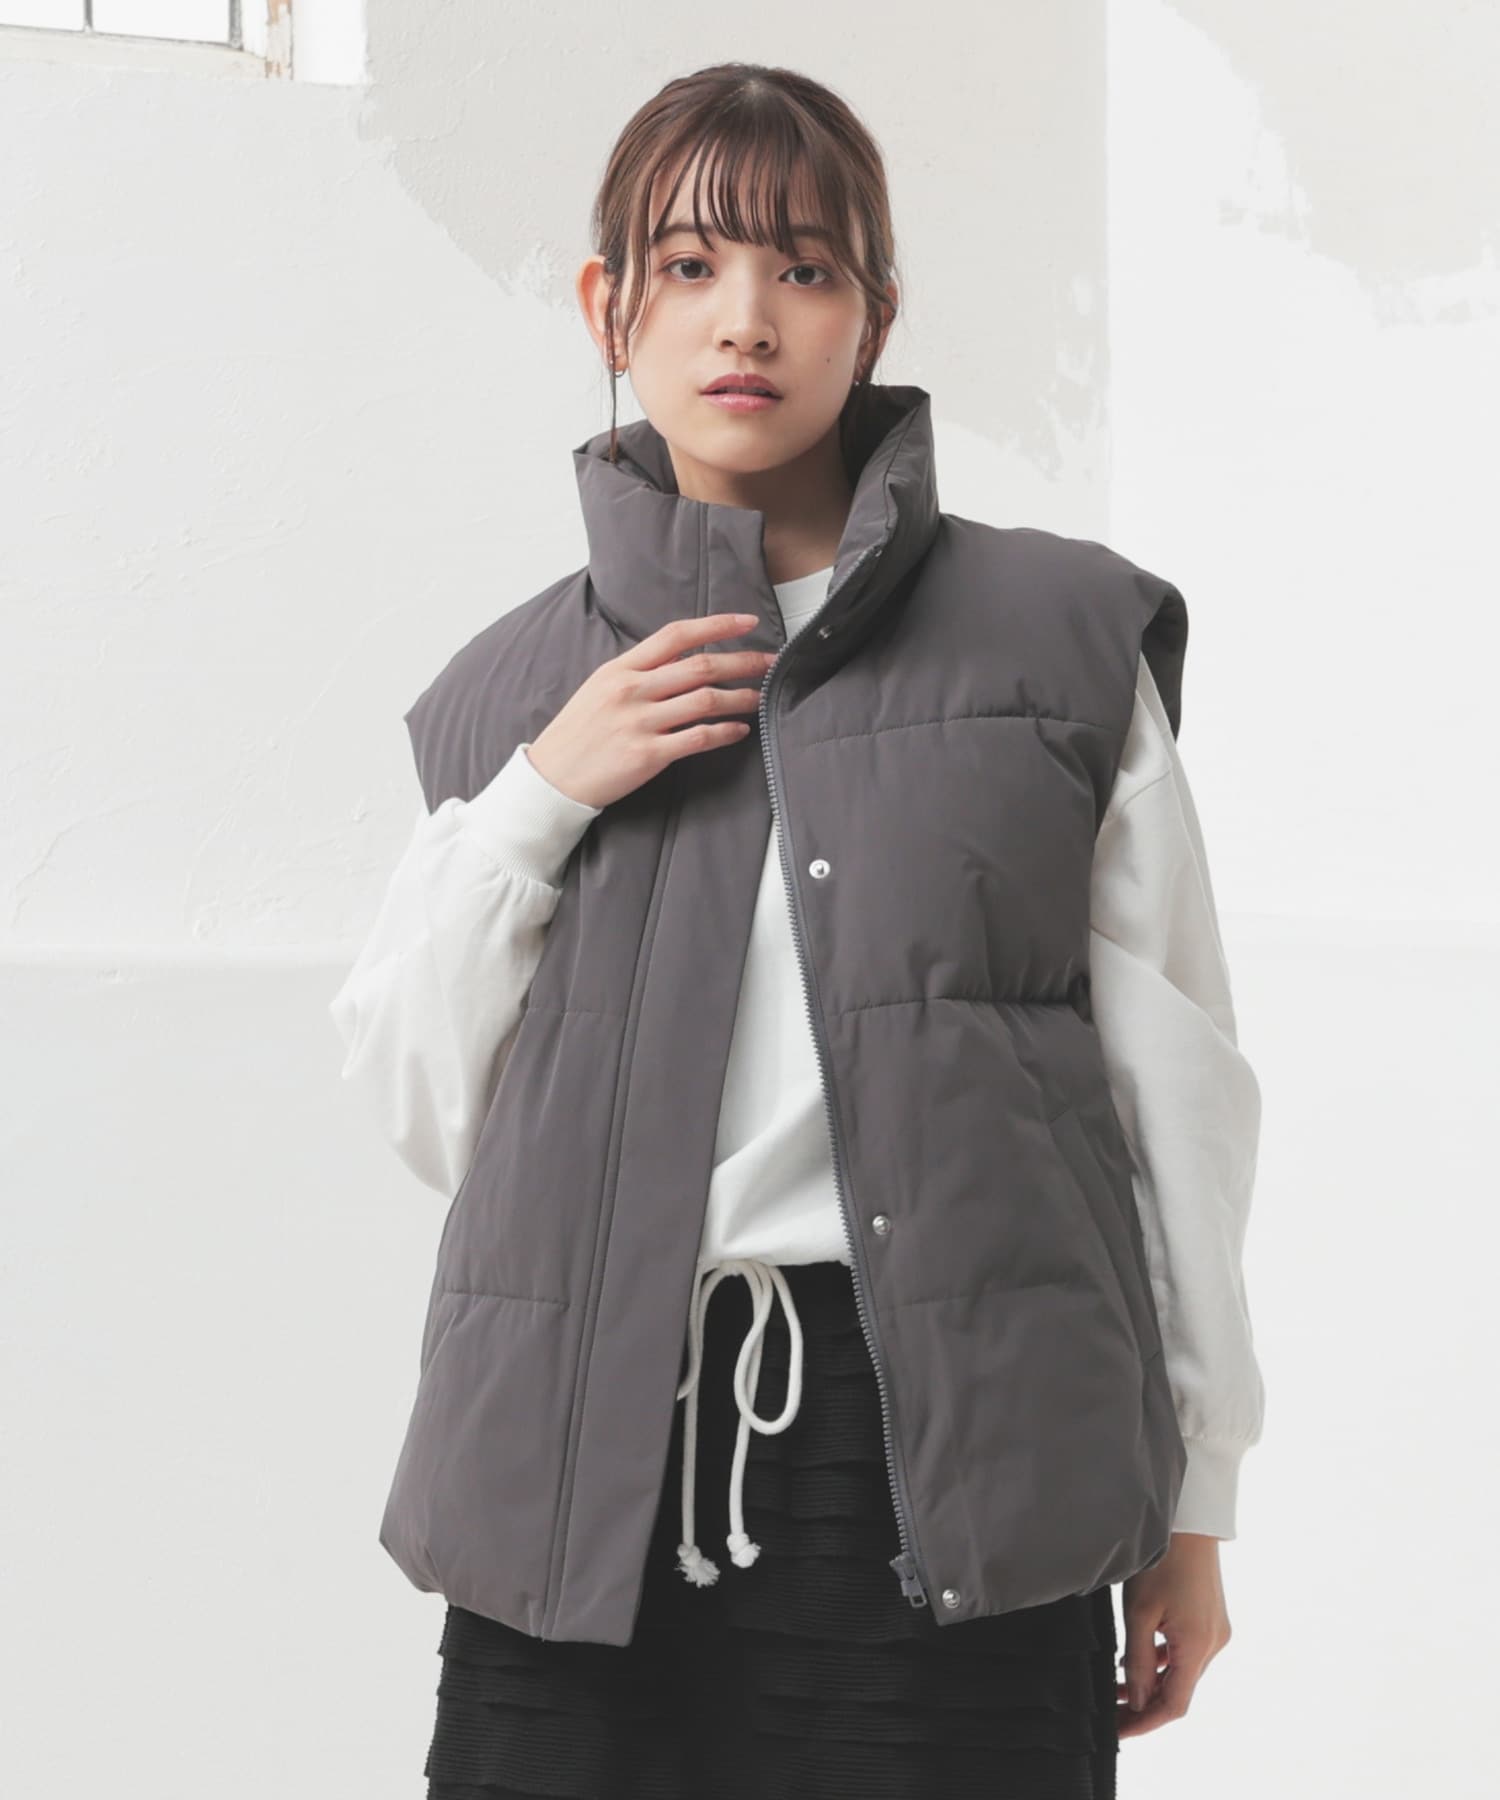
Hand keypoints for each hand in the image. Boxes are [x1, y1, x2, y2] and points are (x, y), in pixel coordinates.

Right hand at [527, 612, 776, 809]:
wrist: (552, 777)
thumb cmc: (578, 733)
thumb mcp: (601, 689)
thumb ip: (640, 673)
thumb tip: (682, 660)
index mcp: (621, 669)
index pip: (677, 635)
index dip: (717, 625)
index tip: (748, 622)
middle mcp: (632, 690)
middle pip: (701, 666)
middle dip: (743, 662)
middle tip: (771, 662)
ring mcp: (640, 722)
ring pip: (706, 700)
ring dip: (741, 698)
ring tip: (760, 697)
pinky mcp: (648, 754)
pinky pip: (699, 738)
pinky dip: (725, 732)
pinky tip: (739, 731)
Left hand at [1116, 1532, 1232, 1738]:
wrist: (1189, 1523)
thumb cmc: (1162, 1561)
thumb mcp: (1140, 1612)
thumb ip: (1137, 1660)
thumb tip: (1136, 1700)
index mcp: (1198, 1647)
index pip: (1173, 1705)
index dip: (1145, 1722)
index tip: (1117, 1730)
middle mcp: (1213, 1645)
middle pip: (1178, 1691)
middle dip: (1144, 1704)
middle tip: (1110, 1709)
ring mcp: (1215, 1632)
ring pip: (1182, 1672)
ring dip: (1151, 1683)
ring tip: (1115, 1686)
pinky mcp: (1211, 1620)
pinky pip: (1186, 1653)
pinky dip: (1161, 1661)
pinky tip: (1136, 1657)